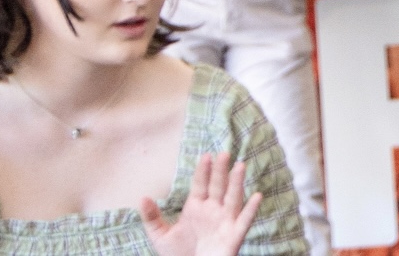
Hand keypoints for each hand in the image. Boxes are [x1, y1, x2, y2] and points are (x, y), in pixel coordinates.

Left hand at [139, 153, 259, 255]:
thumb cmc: (178, 255)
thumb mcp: (160, 236)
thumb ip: (152, 217)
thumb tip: (143, 198)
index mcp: (195, 208)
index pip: (200, 184)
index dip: (204, 170)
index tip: (207, 155)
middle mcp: (212, 211)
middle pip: (218, 186)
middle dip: (221, 170)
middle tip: (224, 153)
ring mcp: (224, 222)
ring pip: (233, 198)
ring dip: (237, 183)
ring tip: (240, 166)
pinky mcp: (234, 236)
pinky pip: (244, 221)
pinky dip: (251, 210)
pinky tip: (256, 197)